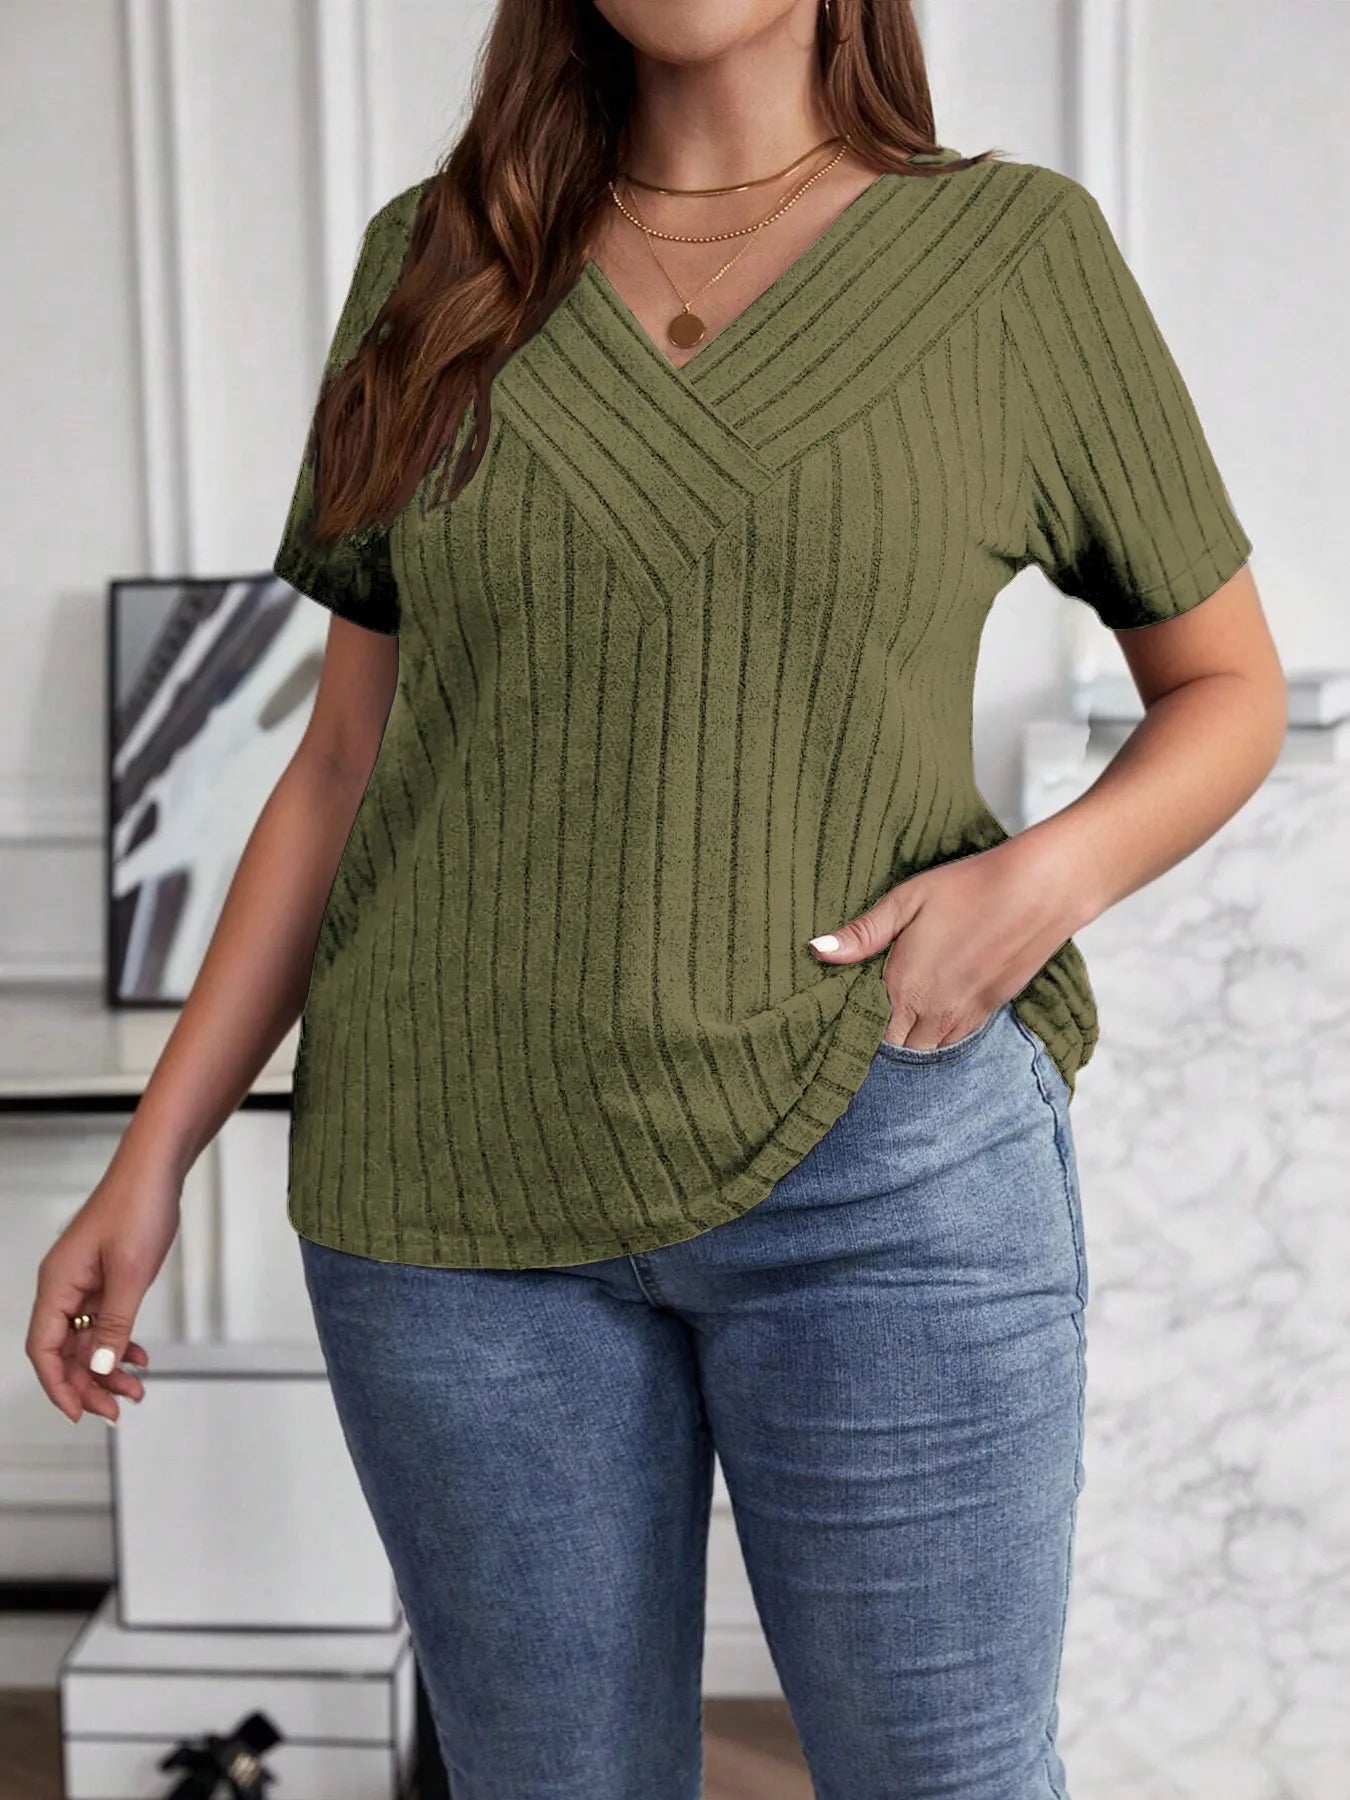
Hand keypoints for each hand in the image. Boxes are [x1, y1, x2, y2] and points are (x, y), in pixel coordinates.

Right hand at [26, 1154, 182, 1423]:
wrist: (157, 1169)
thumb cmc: (138, 1206)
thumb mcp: (130, 1273)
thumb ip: (115, 1323)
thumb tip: (102, 1367)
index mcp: (57, 1284)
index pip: (44, 1348)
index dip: (58, 1385)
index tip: (79, 1412)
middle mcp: (64, 1285)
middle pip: (65, 1350)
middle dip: (89, 1383)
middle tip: (117, 1409)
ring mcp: (85, 1281)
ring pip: (87, 1339)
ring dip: (108, 1367)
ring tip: (136, 1390)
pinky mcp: (104, 1276)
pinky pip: (104, 1320)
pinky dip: (119, 1341)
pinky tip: (138, 1356)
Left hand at [808, 833, 1084, 1048]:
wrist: (1040, 891)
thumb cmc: (968, 888)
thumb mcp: (906, 900)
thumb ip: (862, 933)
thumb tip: (817, 951)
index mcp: (904, 987)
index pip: (867, 1035)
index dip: (851, 1034)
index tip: (838, 1027)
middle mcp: (933, 1011)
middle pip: (895, 1050)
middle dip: (878, 1044)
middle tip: (862, 1028)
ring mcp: (964, 1015)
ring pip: (925, 1051)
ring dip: (908, 1044)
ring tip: (894, 1026)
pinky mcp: (989, 1010)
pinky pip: (953, 1042)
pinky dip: (936, 1039)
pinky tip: (928, 1020)